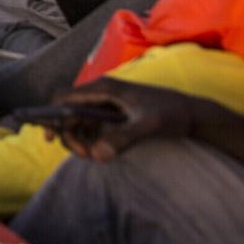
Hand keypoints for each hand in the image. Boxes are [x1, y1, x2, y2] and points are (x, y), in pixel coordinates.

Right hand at [44, 78, 200, 161]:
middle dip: (69, 134)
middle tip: (84, 155)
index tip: (51, 137)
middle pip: (68, 112)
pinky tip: (100, 151)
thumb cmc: (171, 114)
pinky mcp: (112, 114)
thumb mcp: (148, 126)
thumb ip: (123, 139)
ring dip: (79, 139)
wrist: (192, 113)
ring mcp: (105, 103)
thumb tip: (97, 155)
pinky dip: (89, 139)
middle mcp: (100, 93)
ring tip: (92, 156)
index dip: (51, 115)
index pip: (64, 97)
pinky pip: (90, 126)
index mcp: (103, 88)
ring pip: (77, 121)